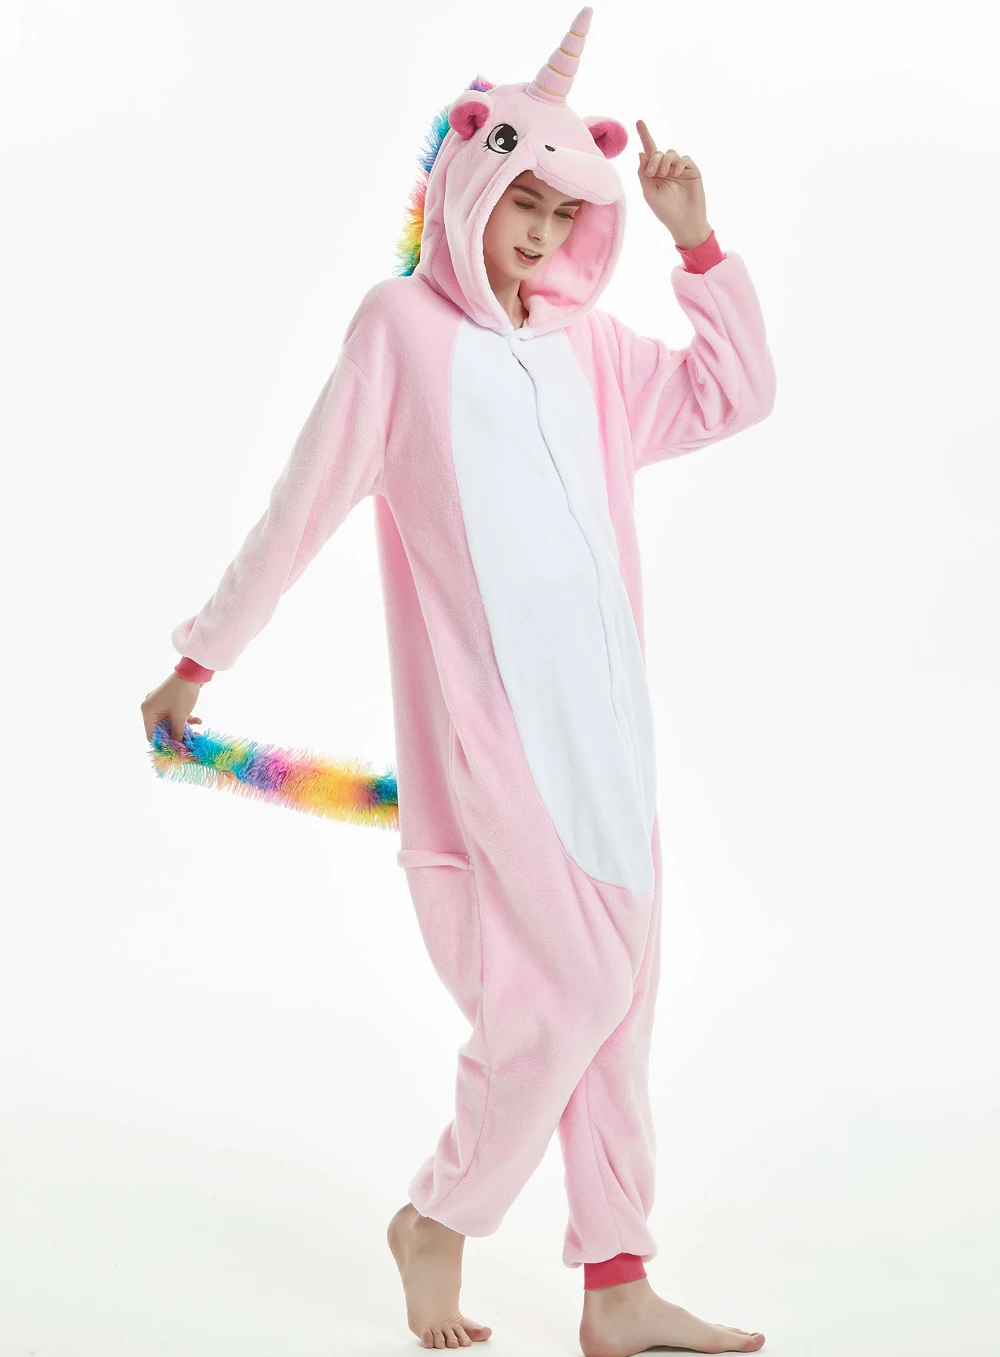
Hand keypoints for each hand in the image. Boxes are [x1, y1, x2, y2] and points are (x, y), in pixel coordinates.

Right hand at [141, 672, 203, 743]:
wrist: (193, 672)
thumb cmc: (182, 693)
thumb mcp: (180, 716)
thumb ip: (177, 733)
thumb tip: (177, 746)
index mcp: (148, 711)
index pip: (151, 734)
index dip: (163, 743)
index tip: (175, 750)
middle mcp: (151, 707)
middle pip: (162, 729)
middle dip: (176, 736)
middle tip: (188, 742)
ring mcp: (160, 704)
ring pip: (170, 722)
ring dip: (183, 727)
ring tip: (196, 733)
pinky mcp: (169, 701)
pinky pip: (175, 715)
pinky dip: (185, 718)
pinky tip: (198, 720)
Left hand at [635, 119, 710, 247]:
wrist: (684, 222)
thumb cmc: (665, 211)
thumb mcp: (649, 192)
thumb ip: (643, 173)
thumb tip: (641, 152)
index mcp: (654, 173)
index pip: (649, 151)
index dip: (644, 136)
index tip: (639, 121)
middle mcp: (666, 169)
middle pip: (658, 152)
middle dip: (654, 160)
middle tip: (652, 174)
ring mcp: (679, 169)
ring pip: (671, 153)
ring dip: (665, 161)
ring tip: (665, 174)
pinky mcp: (692, 171)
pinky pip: (684, 159)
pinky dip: (679, 163)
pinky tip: (677, 172)